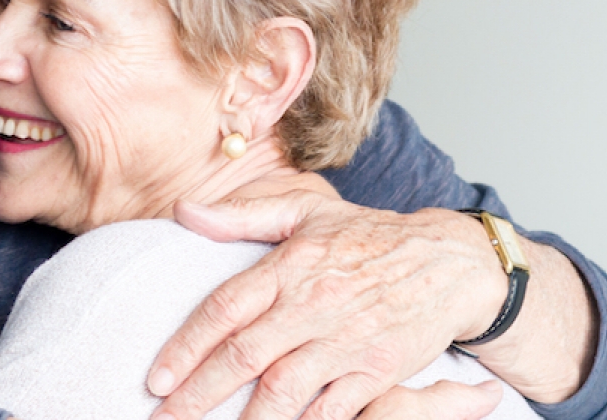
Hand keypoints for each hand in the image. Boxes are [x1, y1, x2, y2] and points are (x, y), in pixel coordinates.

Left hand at [148, 191, 501, 419]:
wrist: (450, 261)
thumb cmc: (368, 234)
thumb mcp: (306, 208)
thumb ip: (242, 213)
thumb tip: (184, 210)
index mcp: (290, 266)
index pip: (224, 309)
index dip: (185, 346)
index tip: (156, 378)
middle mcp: (313, 306)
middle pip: (244, 357)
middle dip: (197, 396)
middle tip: (162, 419)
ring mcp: (346, 342)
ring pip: (283, 392)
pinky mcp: (377, 371)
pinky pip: (331, 411)